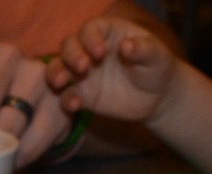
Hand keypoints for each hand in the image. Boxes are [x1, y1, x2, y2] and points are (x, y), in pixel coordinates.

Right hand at [46, 17, 175, 123]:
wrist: (157, 96)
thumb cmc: (157, 67)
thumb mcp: (158, 56)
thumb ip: (144, 48)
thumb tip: (126, 45)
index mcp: (108, 34)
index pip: (90, 29)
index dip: (90, 38)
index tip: (100, 53)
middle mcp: (90, 51)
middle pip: (69, 46)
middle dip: (71, 55)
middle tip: (83, 67)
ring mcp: (83, 74)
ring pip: (58, 68)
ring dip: (56, 73)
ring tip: (61, 83)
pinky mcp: (81, 95)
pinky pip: (66, 95)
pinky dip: (65, 99)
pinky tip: (74, 105)